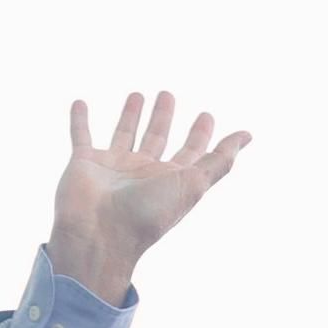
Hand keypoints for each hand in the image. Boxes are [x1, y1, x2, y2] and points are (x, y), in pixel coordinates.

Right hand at [46, 91, 251, 303]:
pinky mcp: (84, 163)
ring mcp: (114, 168)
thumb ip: (219, 160)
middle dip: (165, 117)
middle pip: (157, 138)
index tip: (207, 116)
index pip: (191, 151)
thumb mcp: (193, 184)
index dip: (201, 134)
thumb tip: (248, 135)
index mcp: (171, 179)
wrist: (101, 233)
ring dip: (131, 115)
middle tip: (168, 95)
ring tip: (138, 94)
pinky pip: (81, 135)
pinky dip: (79, 120)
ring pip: (124, 133)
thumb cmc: (150, 213)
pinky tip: (80, 103)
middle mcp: (144, 173)